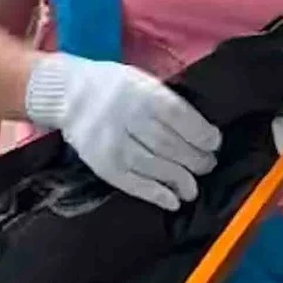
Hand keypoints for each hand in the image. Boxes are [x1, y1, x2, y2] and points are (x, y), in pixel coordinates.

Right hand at [25, 52, 220, 211]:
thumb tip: (201, 132)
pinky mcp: (101, 163)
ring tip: (193, 188)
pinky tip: (172, 201)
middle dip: (195, 159)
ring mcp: (112, 142)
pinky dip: (154, 194)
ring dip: (180, 180)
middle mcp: (127, 117)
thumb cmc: (114, 87)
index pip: (179, 117)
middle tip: (207, 165)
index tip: (214, 144)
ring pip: (154, 165)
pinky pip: (132, 182)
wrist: (68, 93)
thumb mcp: (142, 80)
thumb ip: (167, 102)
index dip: (202, 134)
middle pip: (169, 144)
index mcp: (142, 92)